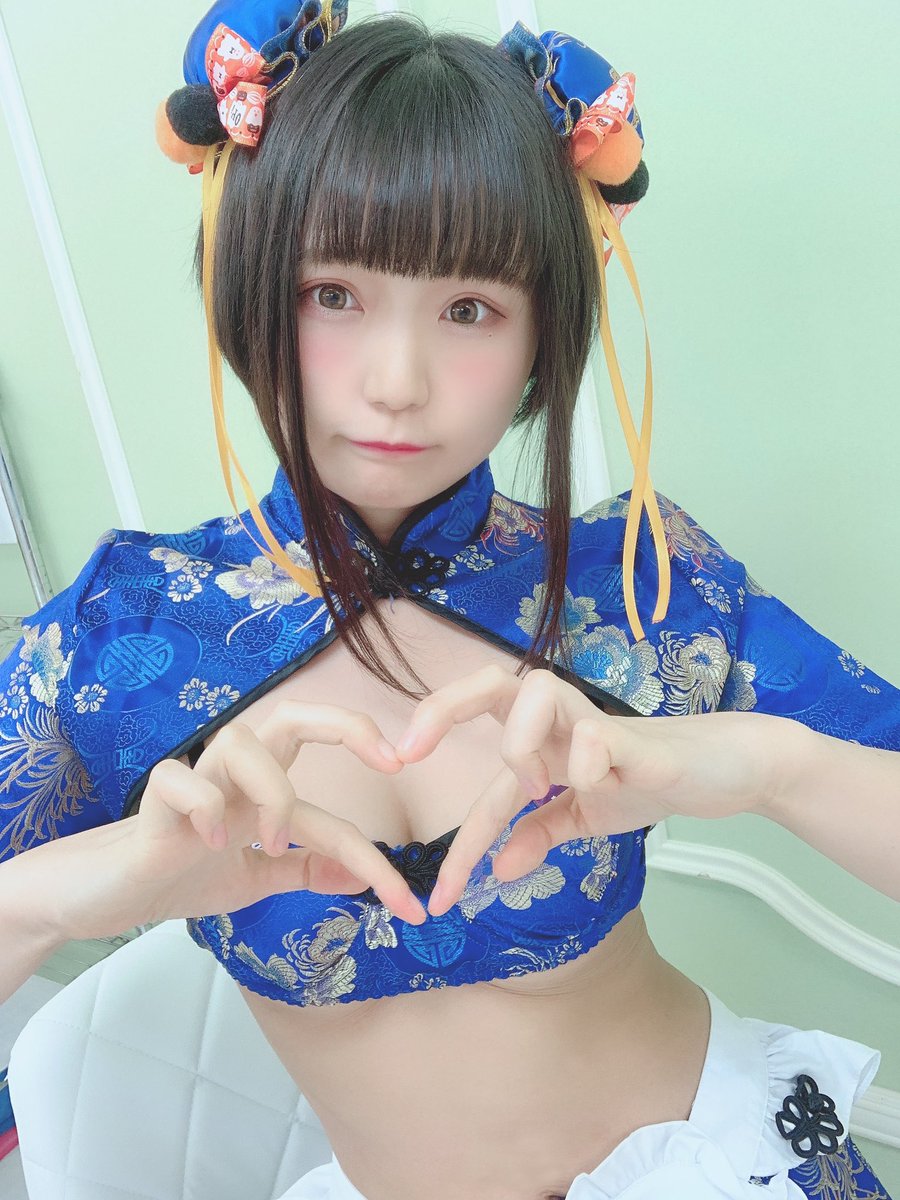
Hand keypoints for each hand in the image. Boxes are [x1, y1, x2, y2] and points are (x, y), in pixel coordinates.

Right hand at [39, 701, 426, 941]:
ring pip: (241, 741)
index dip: (374, 857)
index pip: (330, 810)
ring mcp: (194, 784)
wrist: (107, 895)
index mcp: (262, 793)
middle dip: (345, 725)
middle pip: (291, 716)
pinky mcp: (153, 803)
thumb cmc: (180, 874)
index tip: (411, 906)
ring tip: (272, 844)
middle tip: (390, 760)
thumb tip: (363, 878)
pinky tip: (214, 844)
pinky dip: (203, 806)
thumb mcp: (255, 878)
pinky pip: (179, 779)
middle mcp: (234, 777)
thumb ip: (305, 871)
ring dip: (273, 790)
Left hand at [393, 667, 786, 915]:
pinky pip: (590, 735)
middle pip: (485, 683)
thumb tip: (500, 871)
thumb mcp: (585, 818)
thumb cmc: (647, 782)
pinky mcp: (630, 734)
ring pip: (532, 691)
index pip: (483, 789)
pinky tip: (599, 785)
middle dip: (439, 711)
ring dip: (519, 743)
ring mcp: (592, 720)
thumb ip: (540, 834)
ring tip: (537, 788)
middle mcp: (557, 721)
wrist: (723, 772)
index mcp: (540, 743)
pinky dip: (581, 764)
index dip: (459, 848)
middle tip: (407, 754)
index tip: (439, 903)